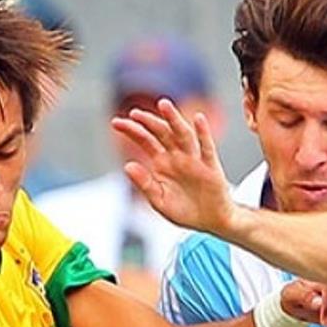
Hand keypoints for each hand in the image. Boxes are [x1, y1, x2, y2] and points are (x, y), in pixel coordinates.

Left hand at [113, 98, 235, 234]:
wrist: (211, 221)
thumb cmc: (185, 211)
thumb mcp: (159, 201)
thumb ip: (144, 184)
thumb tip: (127, 165)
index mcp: (162, 162)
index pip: (145, 140)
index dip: (132, 130)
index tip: (115, 122)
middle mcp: (177, 156)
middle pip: (162, 132)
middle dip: (149, 121)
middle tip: (134, 113)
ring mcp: (194, 159)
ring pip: (182, 135)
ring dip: (174, 119)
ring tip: (164, 105)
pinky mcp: (210, 166)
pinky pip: (206, 147)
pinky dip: (203, 133)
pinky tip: (198, 119)